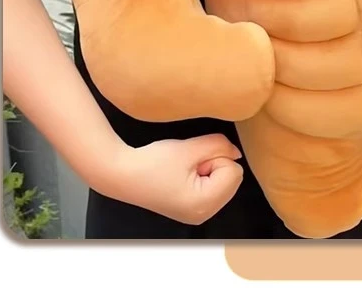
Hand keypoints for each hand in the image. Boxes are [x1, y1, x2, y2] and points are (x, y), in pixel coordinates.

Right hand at [104, 134, 243, 224]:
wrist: (124, 174)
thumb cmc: (154, 162)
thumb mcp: (190, 148)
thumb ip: (219, 146)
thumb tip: (236, 153)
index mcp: (203, 203)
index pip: (234, 172)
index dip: (216, 158)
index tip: (193, 160)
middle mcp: (203, 215)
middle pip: (232, 180)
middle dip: (215, 165)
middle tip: (188, 165)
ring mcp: (198, 216)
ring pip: (224, 183)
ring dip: (209, 170)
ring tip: (184, 170)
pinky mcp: (192, 211)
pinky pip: (213, 189)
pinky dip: (204, 178)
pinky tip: (183, 176)